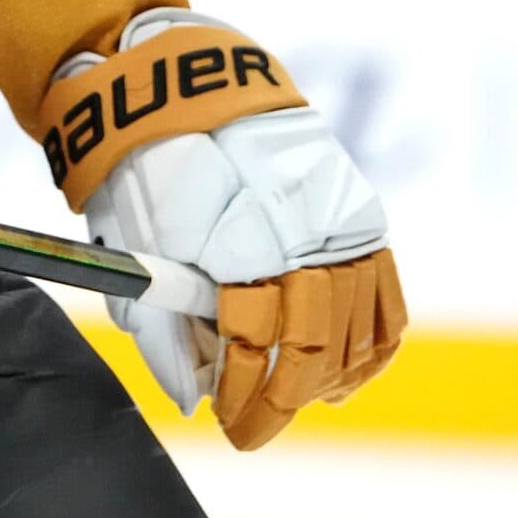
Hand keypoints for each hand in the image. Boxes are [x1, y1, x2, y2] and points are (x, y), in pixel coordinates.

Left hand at [63, 11, 405, 449]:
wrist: (186, 88)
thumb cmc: (147, 169)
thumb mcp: (133, 242)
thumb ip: (162, 323)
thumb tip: (193, 399)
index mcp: (235, 232)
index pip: (251, 338)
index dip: (243, 393)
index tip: (228, 426)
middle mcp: (299, 229)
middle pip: (311, 344)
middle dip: (282, 399)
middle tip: (252, 429)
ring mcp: (338, 221)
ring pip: (356, 330)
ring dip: (330, 381)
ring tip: (296, 402)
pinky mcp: (361, 215)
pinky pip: (384, 301)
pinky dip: (370, 348)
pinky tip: (344, 376)